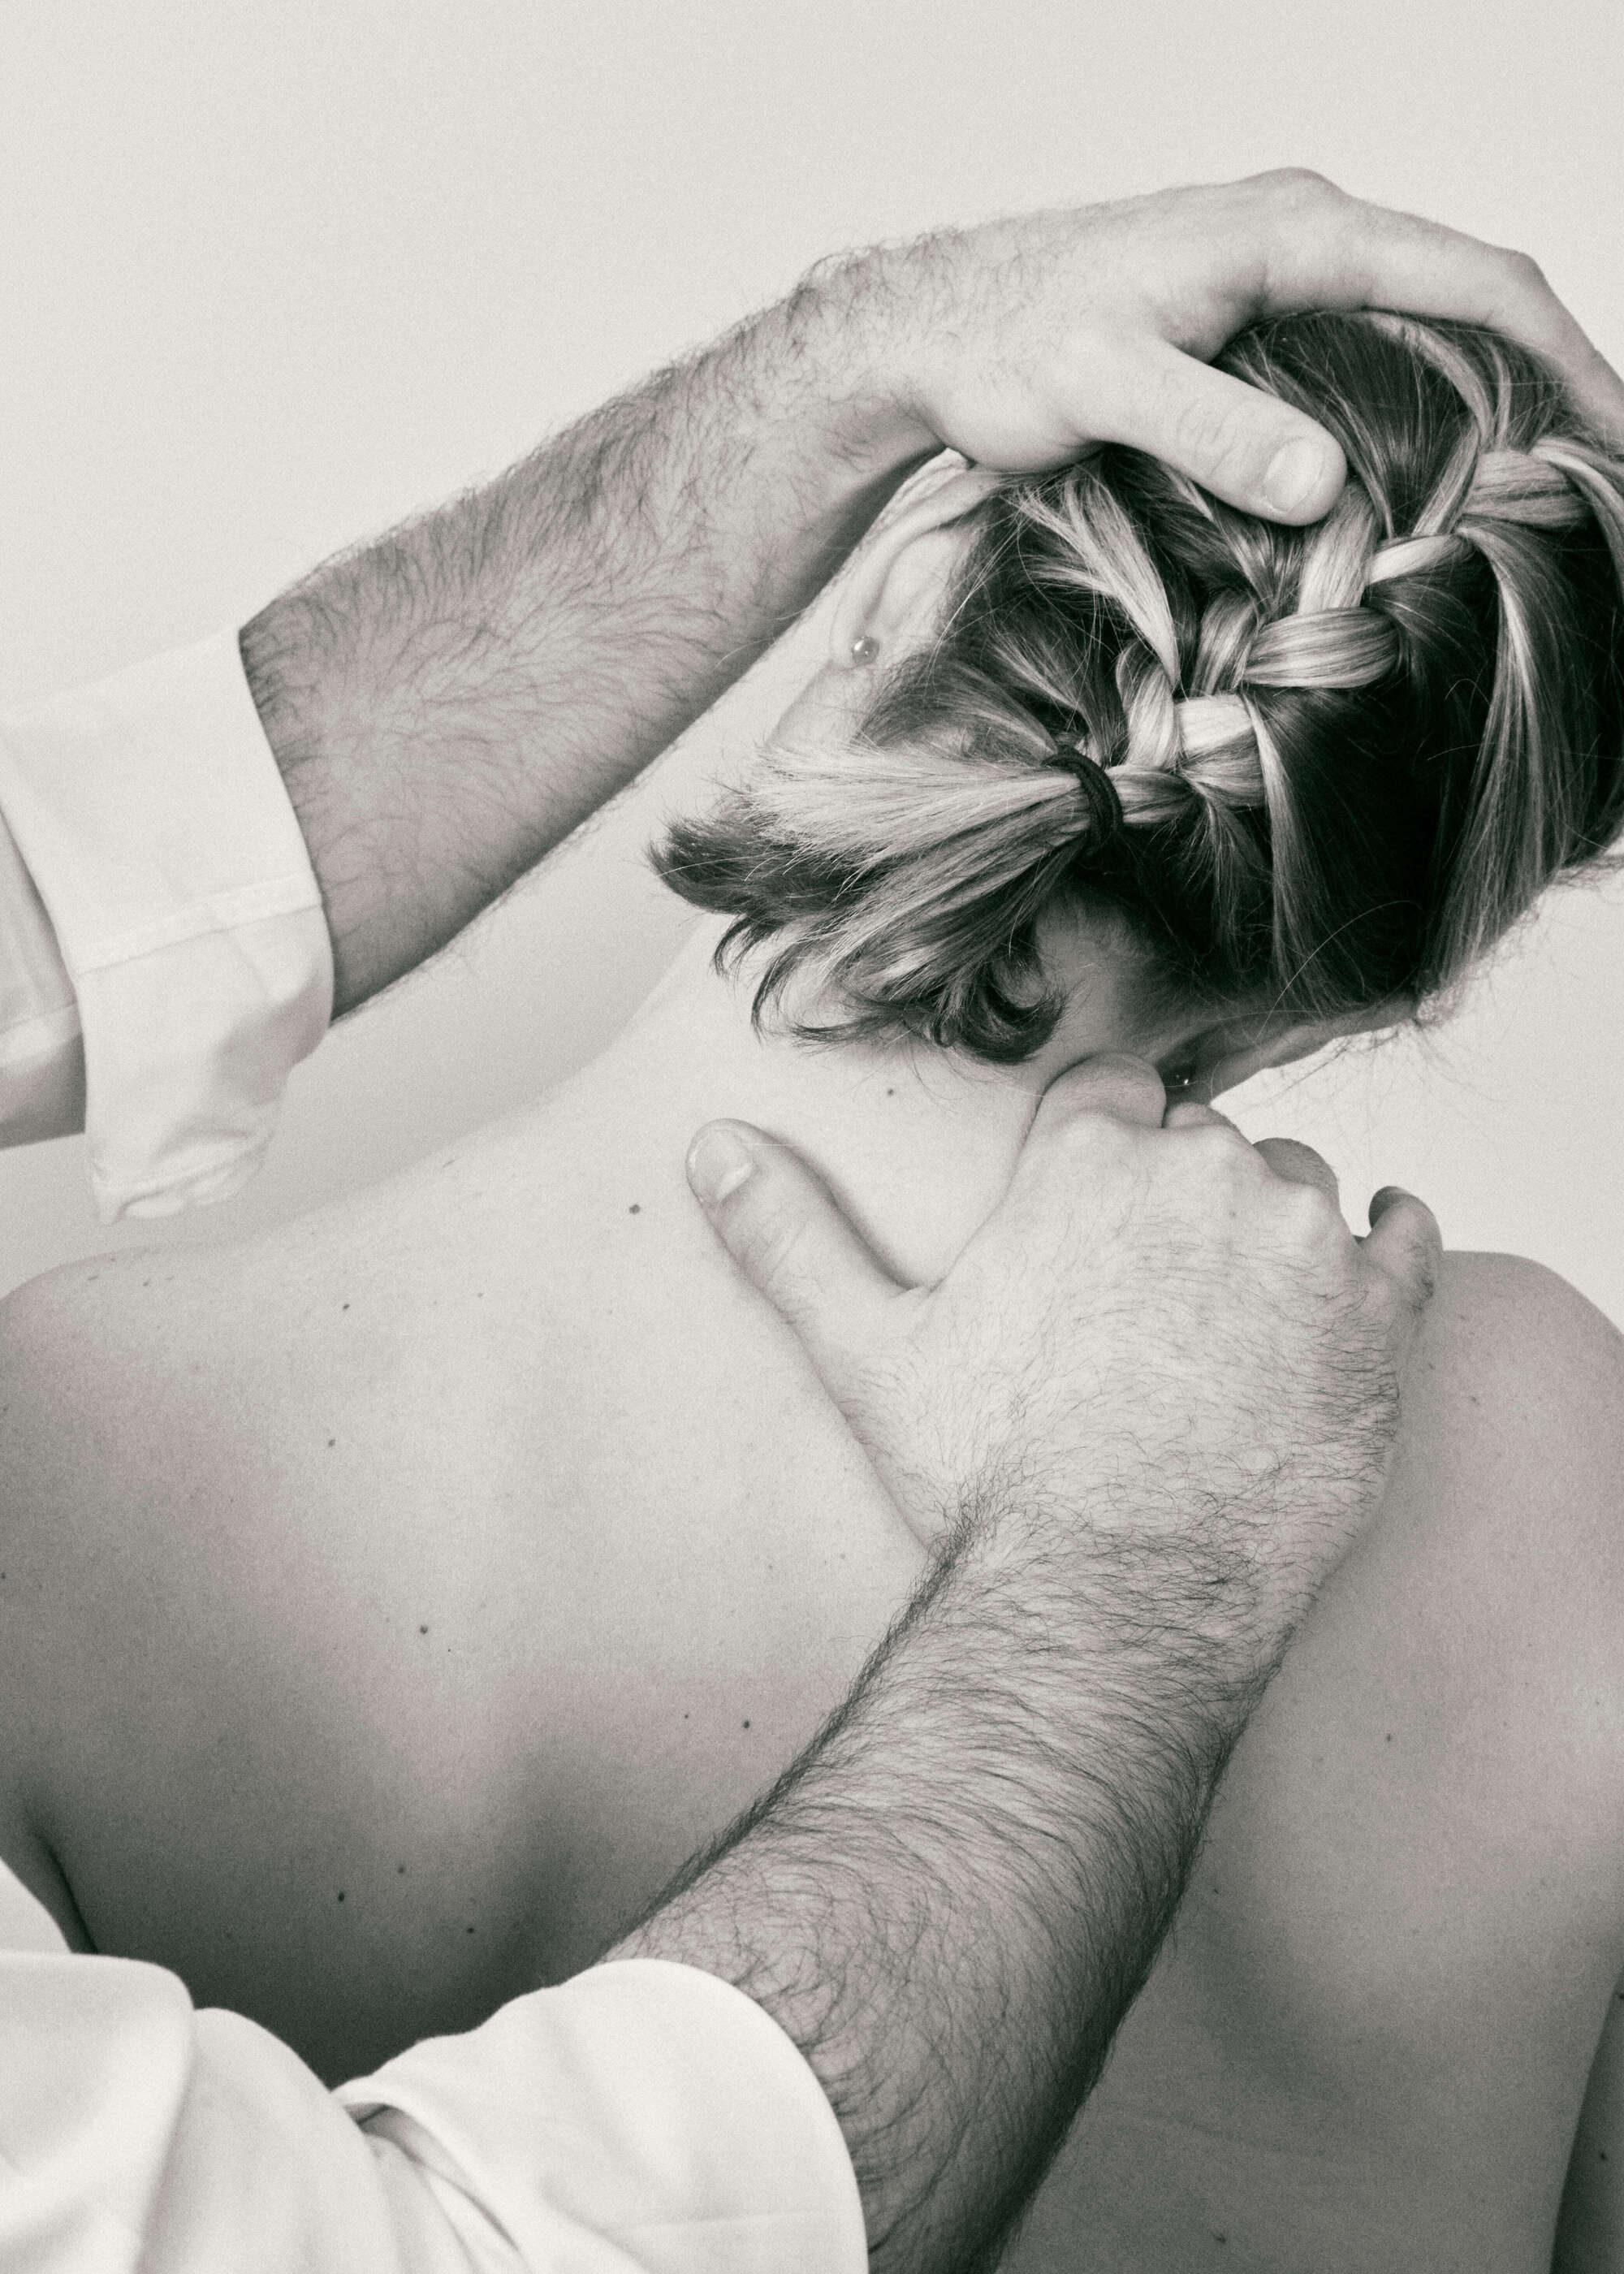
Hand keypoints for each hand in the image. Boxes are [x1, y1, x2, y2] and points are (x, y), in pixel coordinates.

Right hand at [687, 1054, 1439, 1655]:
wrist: (1115, 1602)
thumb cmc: (992, 1482)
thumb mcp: (871, 1353)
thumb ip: (791, 1235)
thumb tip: (710, 1146)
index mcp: (1089, 1156)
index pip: (1114, 1094)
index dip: (1103, 1149)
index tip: (1095, 1209)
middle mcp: (1206, 1172)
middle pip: (1205, 1144)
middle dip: (1180, 1201)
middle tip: (1152, 1295)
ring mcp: (1304, 1241)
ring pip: (1297, 1192)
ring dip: (1272, 1236)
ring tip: (1233, 1323)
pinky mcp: (1382, 1317)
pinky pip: (1406, 1239)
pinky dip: (1385, 1250)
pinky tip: (1354, 1282)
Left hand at [827, 168, 1623, 516]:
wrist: (928, 328)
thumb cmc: (1002, 344)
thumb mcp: (1102, 389)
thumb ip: (1210, 429)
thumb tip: (1323, 482)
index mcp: (1293, 233)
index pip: (1473, 280)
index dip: (1565, 356)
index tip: (1613, 434)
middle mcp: (1301, 233)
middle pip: (1471, 295)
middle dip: (1551, 377)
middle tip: (1596, 480)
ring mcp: (1279, 270)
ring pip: (1425, 322)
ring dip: (1494, 392)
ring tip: (1541, 484)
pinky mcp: (1252, 313)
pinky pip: (1373, 346)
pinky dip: (1425, 400)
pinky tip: (1434, 470)